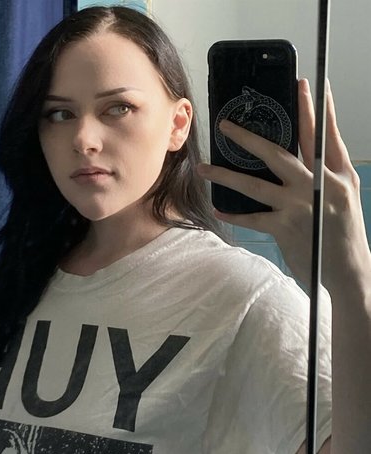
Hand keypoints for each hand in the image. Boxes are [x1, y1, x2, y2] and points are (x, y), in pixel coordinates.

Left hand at [197, 78, 369, 289]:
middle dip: (248, 138)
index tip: (303, 84)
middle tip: (225, 126)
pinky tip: (217, 208)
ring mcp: (299, 205)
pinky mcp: (284, 227)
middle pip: (278, 153)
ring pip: (254, 184)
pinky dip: (233, 214)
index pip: (323, 134)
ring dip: (225, 175)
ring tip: (203, 167)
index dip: (314, 108)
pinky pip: (251, 218)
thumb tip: (301, 155)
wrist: (349, 270)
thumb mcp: (345, 195)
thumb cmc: (344, 233)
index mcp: (336, 174)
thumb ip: (326, 172)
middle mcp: (317, 185)